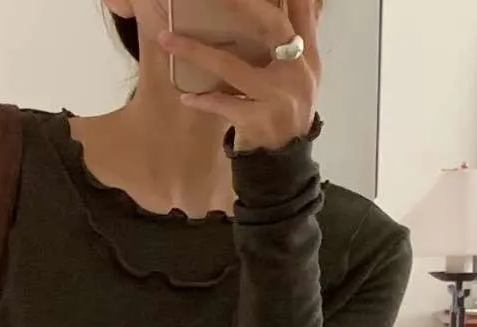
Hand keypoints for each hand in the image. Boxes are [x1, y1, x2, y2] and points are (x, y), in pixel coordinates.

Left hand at [160, 0, 320, 153]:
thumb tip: (301, 1)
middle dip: (244, 6)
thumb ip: (300, 40)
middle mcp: (297, 72)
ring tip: (168, 40)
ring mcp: (277, 97)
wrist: (286, 160)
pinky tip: (187, 97)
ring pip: (232, 67)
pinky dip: (204, 101)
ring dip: (197, 52)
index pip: (302, 15)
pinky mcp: (257, 120)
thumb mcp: (303, 75)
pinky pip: (224, 105)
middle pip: (272, 27)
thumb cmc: (287, 110)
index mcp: (308, 57)